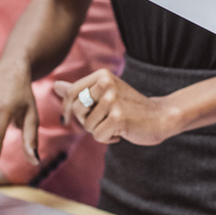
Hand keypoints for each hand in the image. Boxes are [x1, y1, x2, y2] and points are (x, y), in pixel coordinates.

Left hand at [54, 70, 173, 145]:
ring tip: (116, 124)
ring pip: (87, 125)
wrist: (159, 116)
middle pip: (76, 110)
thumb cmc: (129, 106)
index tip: (66, 119)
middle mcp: (106, 84)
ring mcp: (112, 100)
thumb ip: (80, 90)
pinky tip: (121, 132)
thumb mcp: (105, 94)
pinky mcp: (117, 117)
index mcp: (102, 75)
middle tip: (104, 120)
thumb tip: (56, 85)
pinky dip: (108, 139)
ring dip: (99, 131)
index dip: (65, 109)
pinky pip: (98, 136)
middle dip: (86, 121)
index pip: (71, 93)